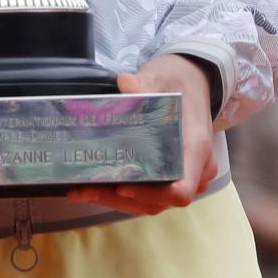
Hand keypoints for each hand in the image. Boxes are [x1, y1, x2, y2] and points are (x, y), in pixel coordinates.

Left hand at [66, 55, 215, 215]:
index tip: (122, 187)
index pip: (181, 188)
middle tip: (83, 189)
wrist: (193, 80)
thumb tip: (127, 84)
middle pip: (160, 199)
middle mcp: (196, 169)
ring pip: (153, 201)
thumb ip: (146, 82)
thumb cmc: (179, 80)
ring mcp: (186, 175)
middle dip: (120, 198)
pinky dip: (123, 193)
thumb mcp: (163, 75)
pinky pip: (151, 193)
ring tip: (80, 190)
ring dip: (116, 200)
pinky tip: (94, 185)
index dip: (152, 194)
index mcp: (196, 148)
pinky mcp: (173, 175)